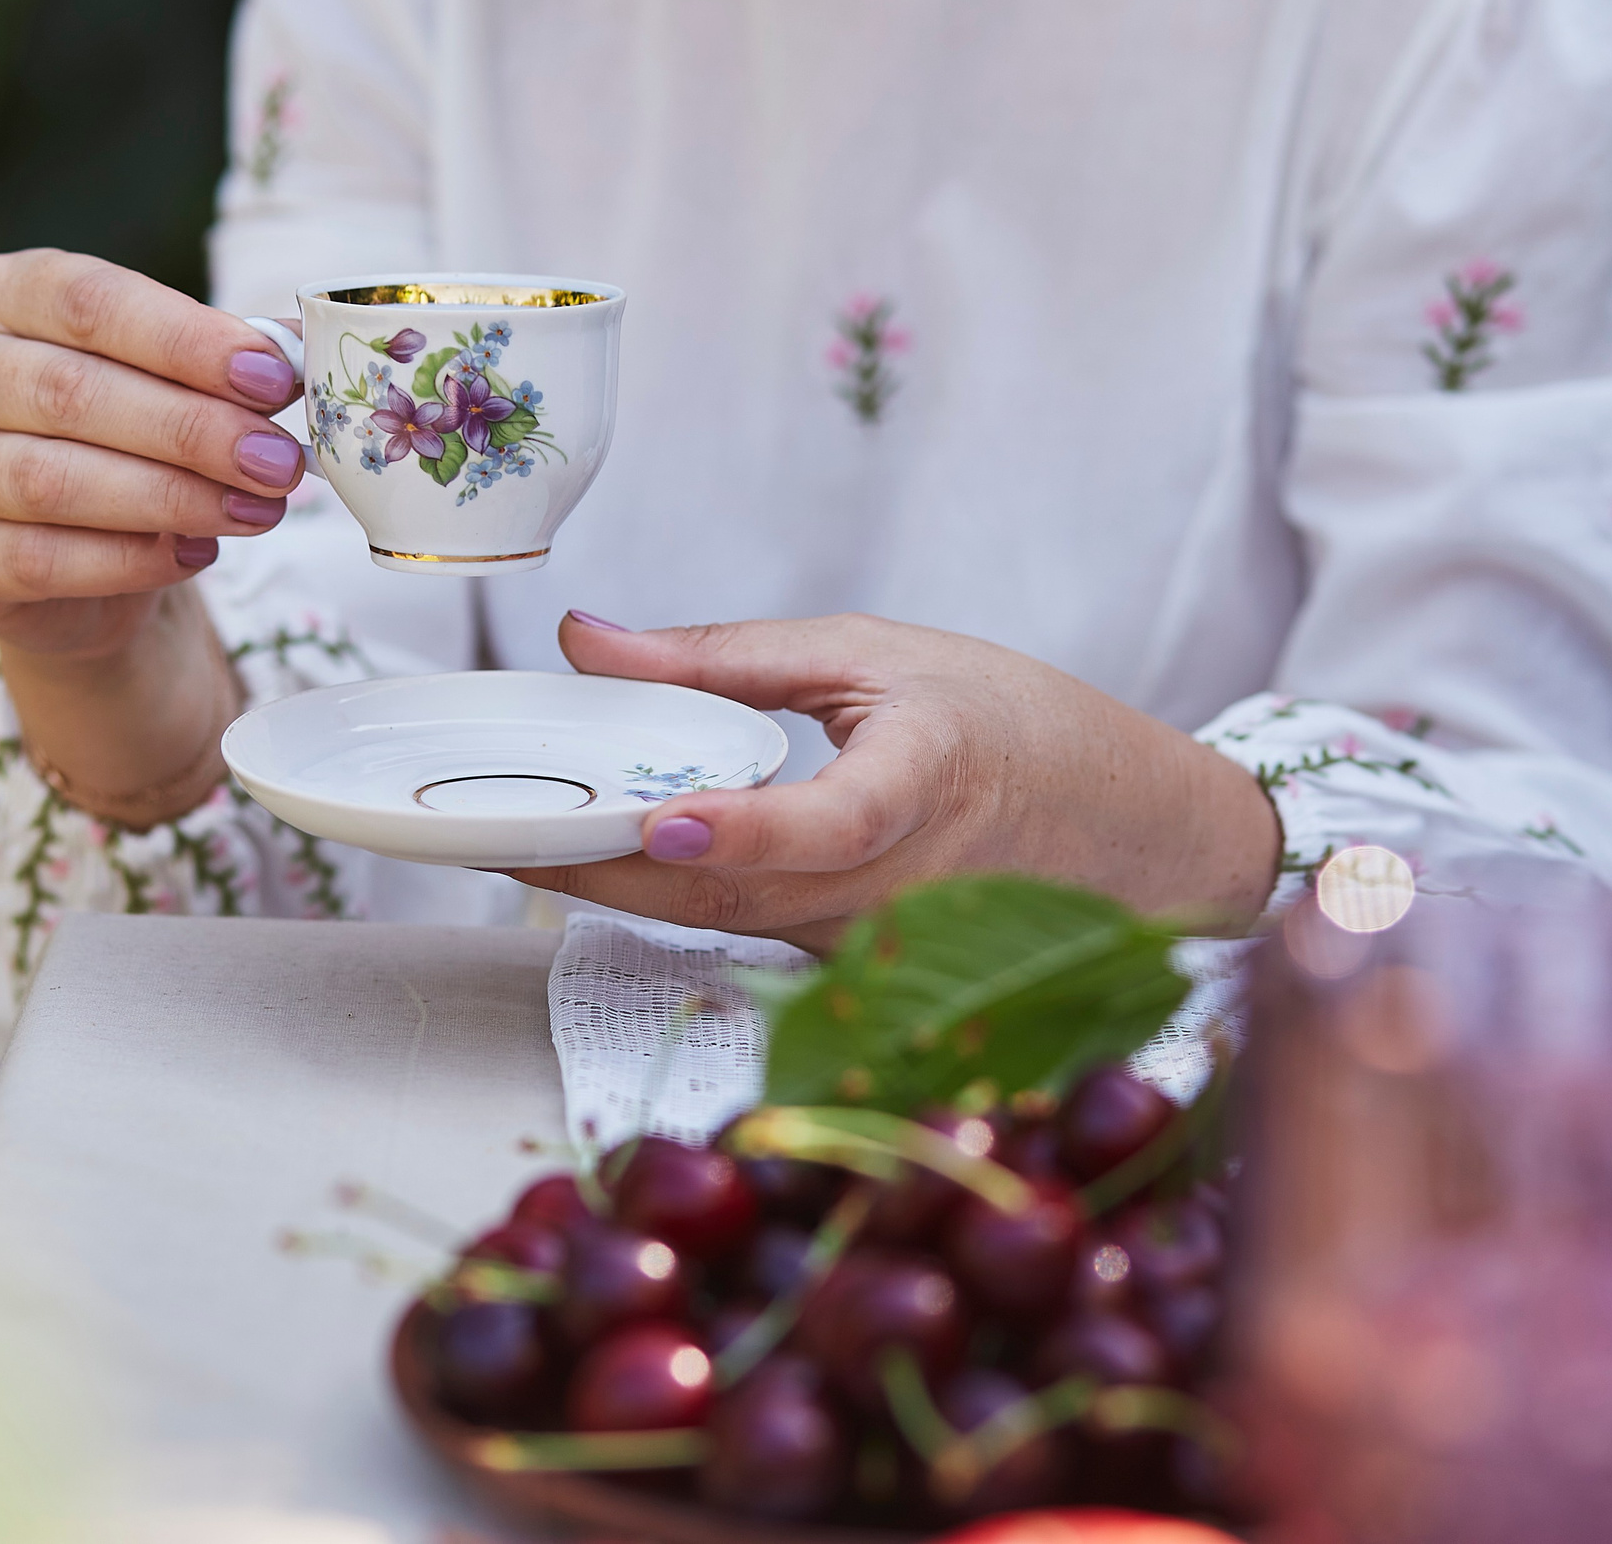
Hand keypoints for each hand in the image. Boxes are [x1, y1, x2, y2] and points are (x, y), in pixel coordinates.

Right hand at [0, 249, 307, 822]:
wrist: (78, 560)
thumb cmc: (132, 436)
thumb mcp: (178, 378)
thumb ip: (228, 360)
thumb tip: (300, 350)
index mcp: (8, 294)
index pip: (89, 301)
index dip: (186, 340)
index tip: (273, 379)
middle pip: (70, 393)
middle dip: (191, 429)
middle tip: (279, 461)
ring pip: (52, 481)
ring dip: (172, 497)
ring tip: (258, 509)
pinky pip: (42, 560)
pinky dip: (130, 560)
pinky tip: (196, 553)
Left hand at [510, 614, 1281, 950]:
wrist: (1131, 838)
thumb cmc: (1008, 725)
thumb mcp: (877, 652)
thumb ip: (726, 656)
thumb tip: (585, 638)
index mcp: (927, 785)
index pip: (834, 825)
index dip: (751, 828)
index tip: (665, 818)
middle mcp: (897, 891)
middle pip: (731, 893)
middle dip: (596, 868)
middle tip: (481, 825)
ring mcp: (872, 951)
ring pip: (717, 925)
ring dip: (603, 892)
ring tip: (499, 836)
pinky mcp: (846, 974)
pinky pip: (735, 935)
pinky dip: (653, 901)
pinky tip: (577, 863)